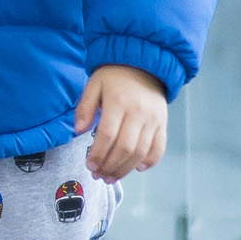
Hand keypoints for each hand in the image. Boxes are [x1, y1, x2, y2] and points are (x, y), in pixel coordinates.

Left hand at [74, 63, 167, 180]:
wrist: (143, 62)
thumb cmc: (114, 75)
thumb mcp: (94, 84)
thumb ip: (84, 107)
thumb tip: (78, 131)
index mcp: (118, 101)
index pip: (108, 134)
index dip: (98, 154)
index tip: (90, 165)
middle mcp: (138, 112)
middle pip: (125, 147)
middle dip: (110, 166)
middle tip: (99, 175)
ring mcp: (153, 119)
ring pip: (141, 151)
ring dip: (126, 168)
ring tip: (112, 176)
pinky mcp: (162, 123)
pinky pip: (159, 147)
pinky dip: (150, 161)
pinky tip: (138, 169)